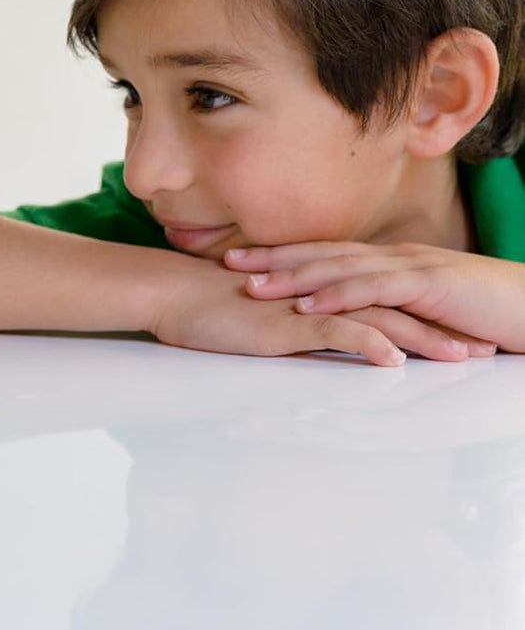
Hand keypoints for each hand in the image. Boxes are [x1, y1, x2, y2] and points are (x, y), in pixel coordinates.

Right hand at [151, 260, 489, 365]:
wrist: (172, 293)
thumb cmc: (208, 309)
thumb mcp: (263, 321)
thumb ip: (295, 329)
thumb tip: (320, 347)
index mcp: (317, 294)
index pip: (381, 303)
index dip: (422, 317)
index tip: (458, 336)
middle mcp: (320, 296)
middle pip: (393, 309)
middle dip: (440, 328)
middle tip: (481, 348)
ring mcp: (305, 308)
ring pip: (376, 320)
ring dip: (421, 338)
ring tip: (459, 357)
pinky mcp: (285, 324)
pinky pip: (334, 333)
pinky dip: (367, 343)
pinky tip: (394, 359)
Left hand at [226, 241, 518, 351]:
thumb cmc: (482, 313)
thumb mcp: (424, 309)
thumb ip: (387, 308)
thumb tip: (351, 321)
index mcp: (390, 260)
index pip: (326, 254)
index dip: (281, 255)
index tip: (239, 258)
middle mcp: (393, 256)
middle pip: (321, 253)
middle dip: (272, 257)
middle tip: (226, 262)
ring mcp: (410, 267)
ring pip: (339, 268)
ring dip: (293, 276)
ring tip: (252, 285)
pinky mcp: (428, 286)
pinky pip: (373, 289)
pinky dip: (337, 295)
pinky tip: (308, 305)